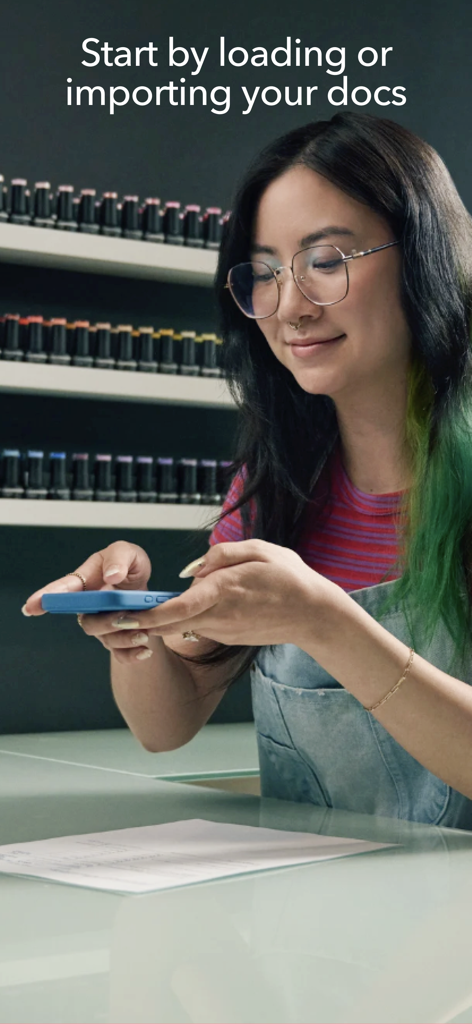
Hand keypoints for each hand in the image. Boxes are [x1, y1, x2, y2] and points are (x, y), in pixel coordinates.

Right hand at [22, 541, 153, 663]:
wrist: (149, 591)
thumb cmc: (130, 567)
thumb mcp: (128, 552)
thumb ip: (119, 557)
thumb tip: (111, 575)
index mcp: (85, 583)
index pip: (61, 591)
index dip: (45, 598)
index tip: (30, 607)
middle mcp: (89, 608)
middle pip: (87, 622)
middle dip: (105, 622)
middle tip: (125, 616)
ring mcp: (102, 625)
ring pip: (104, 639)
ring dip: (123, 638)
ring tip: (143, 634)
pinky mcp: (117, 640)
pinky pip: (120, 654)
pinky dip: (132, 655)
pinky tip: (145, 649)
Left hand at [88, 539, 340, 649]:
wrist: (314, 615)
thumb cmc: (289, 578)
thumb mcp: (260, 550)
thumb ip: (221, 556)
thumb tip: (190, 571)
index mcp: (224, 592)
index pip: (178, 608)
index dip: (147, 616)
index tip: (122, 618)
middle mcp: (219, 616)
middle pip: (169, 623)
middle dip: (134, 623)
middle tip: (99, 620)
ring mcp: (222, 630)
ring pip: (181, 623)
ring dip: (156, 619)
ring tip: (123, 613)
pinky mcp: (226, 636)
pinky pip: (197, 624)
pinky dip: (182, 618)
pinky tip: (177, 610)